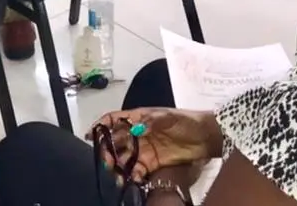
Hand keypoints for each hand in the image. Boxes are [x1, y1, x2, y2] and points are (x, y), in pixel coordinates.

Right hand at [91, 109, 219, 182]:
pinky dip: (132, 175)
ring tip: (118, 176)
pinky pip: (137, 171)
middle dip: (107, 151)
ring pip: (124, 158)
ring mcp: (144, 149)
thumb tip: (134, 127)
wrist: (205, 137)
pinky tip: (133, 179)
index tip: (91, 135)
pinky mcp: (152, 164)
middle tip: (108, 162)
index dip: (102, 125)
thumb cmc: (185, 121)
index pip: (115, 119)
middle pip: (115, 141)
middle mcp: (138, 133)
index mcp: (139, 118)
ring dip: (118, 166)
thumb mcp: (168, 117)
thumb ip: (150, 121)